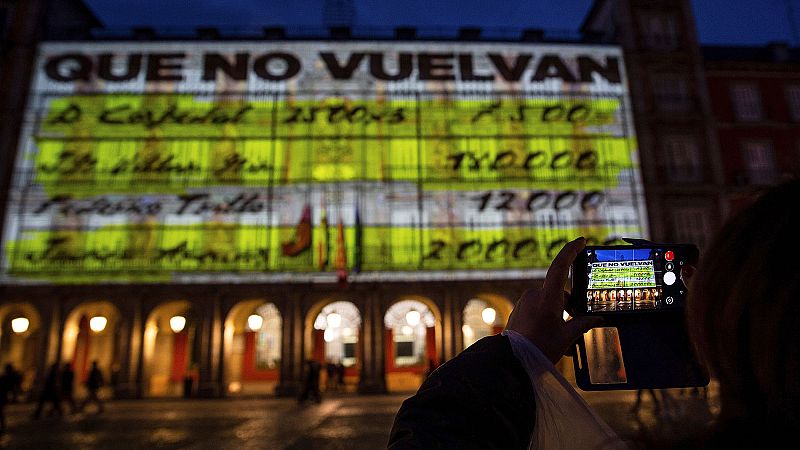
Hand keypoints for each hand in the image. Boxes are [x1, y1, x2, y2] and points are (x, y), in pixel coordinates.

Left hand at [506, 237, 602, 363]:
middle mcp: (534, 295)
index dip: (571, 251)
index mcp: (547, 297)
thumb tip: (596, 319)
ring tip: (566, 344)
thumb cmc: (539, 348)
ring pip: (551, 304)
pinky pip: (539, 310)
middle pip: (560, 294)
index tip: (581, 241)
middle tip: (578, 331)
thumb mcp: (566, 337)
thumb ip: (582, 324)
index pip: (560, 266)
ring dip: (560, 318)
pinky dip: (549, 321)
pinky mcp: (520, 310)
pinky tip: (554, 341)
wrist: (510, 361)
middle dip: (571, 309)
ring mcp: (525, 302)